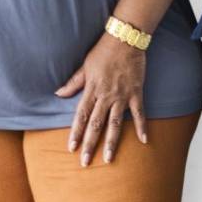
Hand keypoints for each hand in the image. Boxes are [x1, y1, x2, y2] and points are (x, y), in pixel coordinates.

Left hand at [56, 33, 149, 164]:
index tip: (71, 148)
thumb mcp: (84, 66)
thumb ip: (73, 82)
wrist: (125, 40)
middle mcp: (106, 96)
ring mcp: (122, 96)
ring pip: (115, 123)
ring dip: (111, 142)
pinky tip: (144, 141)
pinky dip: (142, 126)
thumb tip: (58, 94)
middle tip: (85, 162)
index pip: (81, 116)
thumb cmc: (103, 51)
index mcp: (91, 90)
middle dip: (90, 144)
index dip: (76, 133)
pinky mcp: (136, 93)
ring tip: (108, 159)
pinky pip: (139, 113)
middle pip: (96, 125)